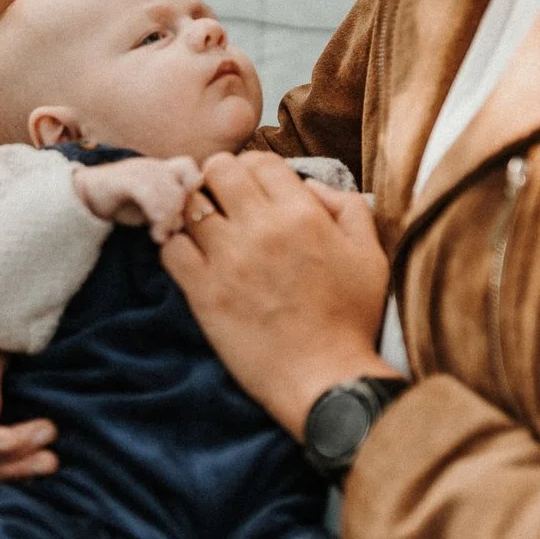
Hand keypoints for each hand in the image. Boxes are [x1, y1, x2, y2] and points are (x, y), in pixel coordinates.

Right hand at [72, 156, 203, 241]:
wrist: (82, 198)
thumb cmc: (121, 205)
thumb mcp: (153, 207)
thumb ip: (174, 210)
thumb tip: (195, 227)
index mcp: (162, 168)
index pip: (190, 168)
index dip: (196, 189)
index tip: (189, 215)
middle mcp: (153, 166)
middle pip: (185, 185)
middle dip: (185, 213)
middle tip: (175, 233)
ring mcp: (138, 170)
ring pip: (171, 191)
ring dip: (172, 220)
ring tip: (163, 237)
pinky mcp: (124, 179)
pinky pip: (150, 193)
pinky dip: (158, 217)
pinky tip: (156, 235)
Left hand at [162, 152, 398, 435]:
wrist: (326, 378)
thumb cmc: (352, 319)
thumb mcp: (369, 255)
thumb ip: (346, 208)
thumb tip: (309, 186)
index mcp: (302, 214)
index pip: (260, 160)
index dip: (254, 170)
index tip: (253, 191)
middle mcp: (262, 228)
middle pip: (219, 170)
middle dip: (219, 180)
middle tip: (224, 203)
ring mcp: (228, 259)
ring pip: (189, 204)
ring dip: (193, 210)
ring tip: (203, 227)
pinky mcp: (203, 292)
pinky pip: (169, 247)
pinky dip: (173, 244)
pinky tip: (189, 256)